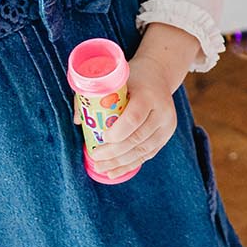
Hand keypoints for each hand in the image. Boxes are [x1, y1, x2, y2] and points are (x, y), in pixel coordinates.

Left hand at [87, 55, 182, 179]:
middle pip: (137, 138)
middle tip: (95, 157)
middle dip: (114, 152)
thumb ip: (95, 96)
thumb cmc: (132, 77)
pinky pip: (148, 154)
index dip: (117, 133)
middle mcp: (162, 111)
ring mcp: (167, 125)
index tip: (101, 138)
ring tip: (101, 168)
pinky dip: (130, 164)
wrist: (159, 74)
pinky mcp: (166, 135)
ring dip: (120, 162)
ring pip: (143, 150)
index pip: (133, 118)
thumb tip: (79, 121)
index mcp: (149, 95)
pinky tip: (115, 171)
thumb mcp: (116, 80)